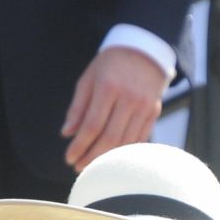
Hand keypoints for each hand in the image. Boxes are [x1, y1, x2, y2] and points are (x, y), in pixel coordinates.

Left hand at [62, 48, 168, 170]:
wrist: (144, 51)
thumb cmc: (110, 64)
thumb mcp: (89, 78)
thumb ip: (77, 106)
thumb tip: (66, 133)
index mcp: (109, 87)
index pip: (92, 126)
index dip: (80, 146)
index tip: (69, 158)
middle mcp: (129, 99)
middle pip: (109, 139)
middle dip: (92, 158)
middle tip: (79, 168)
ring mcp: (144, 108)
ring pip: (125, 144)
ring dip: (107, 160)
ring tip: (93, 167)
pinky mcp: (153, 114)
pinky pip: (138, 141)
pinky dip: (124, 153)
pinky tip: (112, 159)